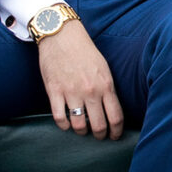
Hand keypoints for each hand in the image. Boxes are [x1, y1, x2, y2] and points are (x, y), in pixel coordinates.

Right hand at [37, 14, 123, 137]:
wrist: (61, 35)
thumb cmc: (84, 51)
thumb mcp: (104, 68)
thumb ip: (108, 89)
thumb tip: (111, 110)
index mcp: (106, 85)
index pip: (116, 117)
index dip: (116, 131)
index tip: (114, 136)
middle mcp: (90, 91)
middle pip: (99, 125)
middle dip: (100, 135)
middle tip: (99, 136)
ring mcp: (71, 92)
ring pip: (79, 125)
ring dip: (82, 131)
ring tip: (82, 130)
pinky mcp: (54, 91)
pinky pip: (59, 118)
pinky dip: (64, 125)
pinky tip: (67, 124)